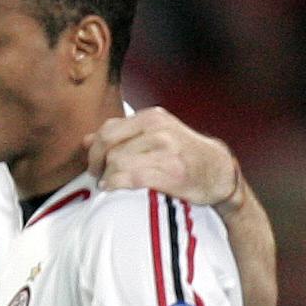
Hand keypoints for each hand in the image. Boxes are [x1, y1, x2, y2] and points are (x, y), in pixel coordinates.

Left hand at [90, 107, 243, 212]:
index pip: (107, 129)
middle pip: (108, 144)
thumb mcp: (155, 135)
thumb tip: (86, 140)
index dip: (94, 149)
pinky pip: (131, 177)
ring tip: (109, 183)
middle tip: (98, 175)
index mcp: (152, 117)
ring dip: (107, 176)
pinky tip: (113, 188)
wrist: (219, 171)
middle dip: (96, 163)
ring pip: (117, 161)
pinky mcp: (171, 173)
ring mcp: (165, 150)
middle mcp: (158, 129)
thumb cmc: (183, 154)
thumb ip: (123, 135)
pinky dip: (116, 183)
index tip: (95, 164)